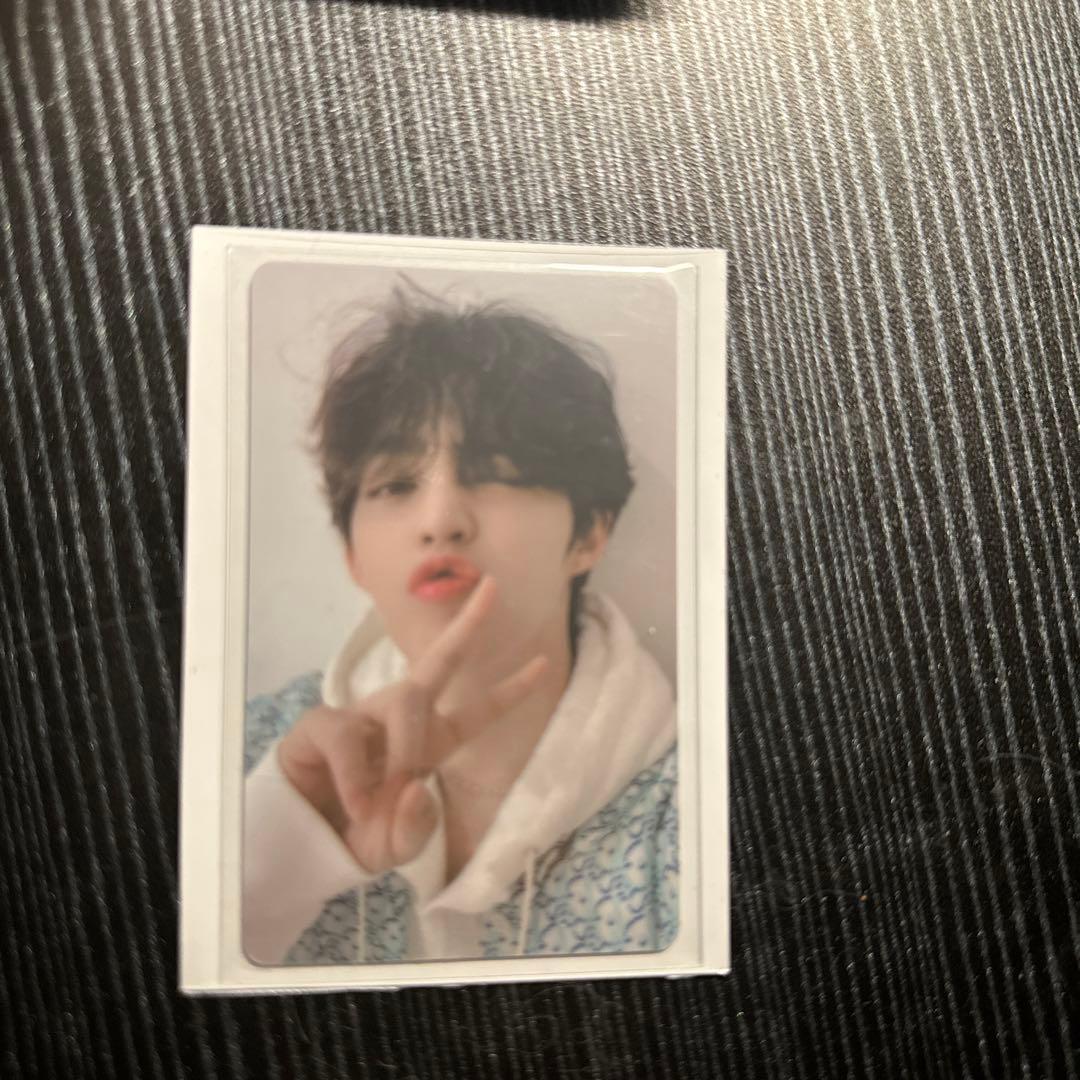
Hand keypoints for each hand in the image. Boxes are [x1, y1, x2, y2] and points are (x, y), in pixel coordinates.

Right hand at [276, 577, 547, 874]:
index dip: (509, 691)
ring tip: (388, 791)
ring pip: (405, 701)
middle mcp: (399, 719)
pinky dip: (355, 776)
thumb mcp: (395, 847)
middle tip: (493, 588)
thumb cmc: (354, 836)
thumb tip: (414, 783)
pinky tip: (354, 803)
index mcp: (430, 744)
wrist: (300, 847)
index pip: (476, 713)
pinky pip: (348, 735)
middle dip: (469, 626)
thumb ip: (415, 828)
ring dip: (406, 747)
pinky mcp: (321, 724)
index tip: (544, 662)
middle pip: (440, 662)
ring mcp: (361, 716)